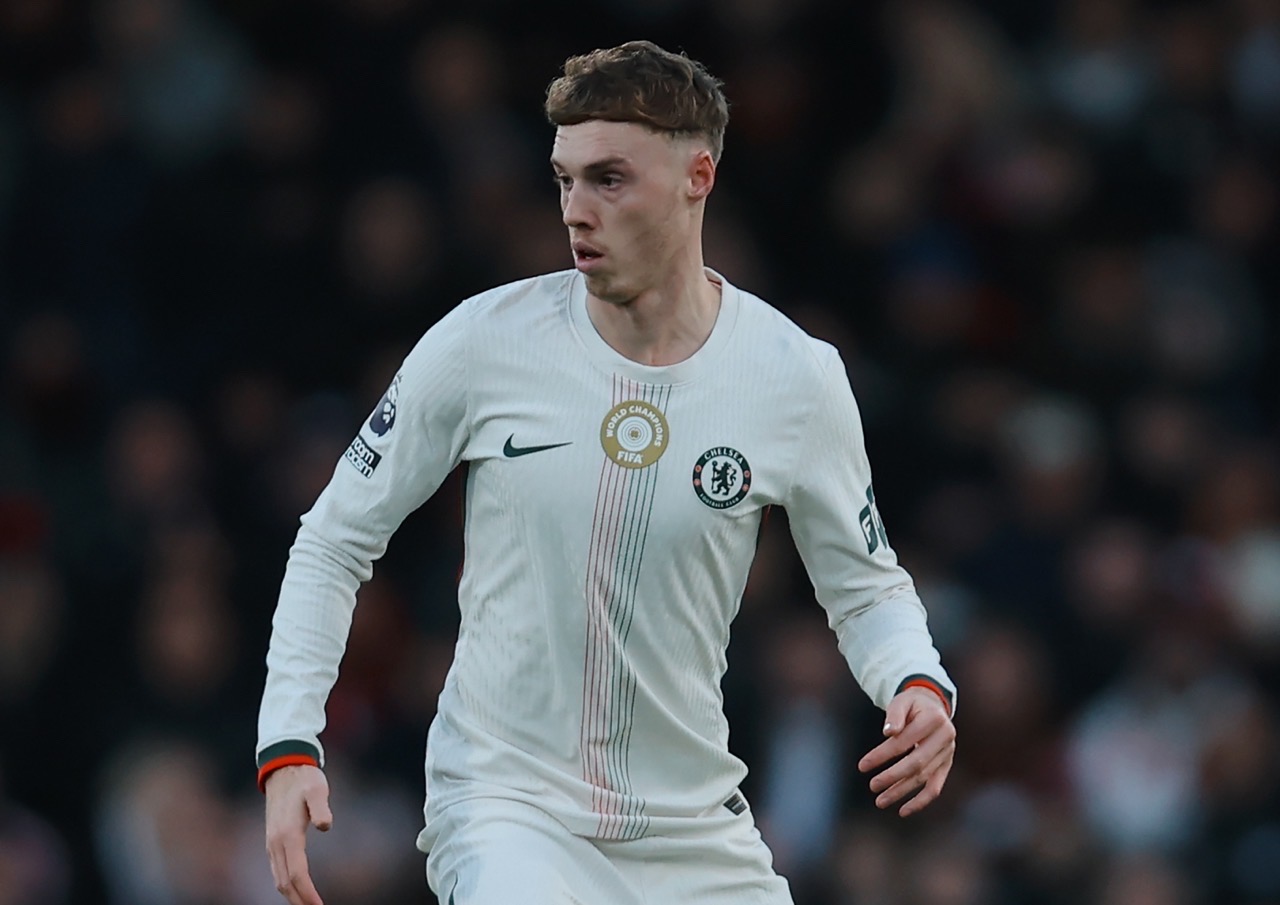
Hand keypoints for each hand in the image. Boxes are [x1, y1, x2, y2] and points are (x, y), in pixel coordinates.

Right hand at [264, 764, 331, 904]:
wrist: (283, 769)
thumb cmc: (304, 779)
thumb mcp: (317, 788)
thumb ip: (321, 807)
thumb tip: (326, 826)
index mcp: (287, 835)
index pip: (297, 873)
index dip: (308, 893)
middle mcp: (276, 843)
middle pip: (285, 882)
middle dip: (300, 900)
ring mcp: (271, 843)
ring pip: (278, 879)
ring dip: (292, 895)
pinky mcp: (272, 841)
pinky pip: (276, 870)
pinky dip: (285, 884)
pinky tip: (296, 889)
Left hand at [857, 687, 954, 816]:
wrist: (932, 706)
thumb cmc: (912, 705)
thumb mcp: (901, 701)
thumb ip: (895, 715)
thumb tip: (889, 732)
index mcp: (934, 719)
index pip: (904, 741)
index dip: (882, 754)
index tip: (862, 766)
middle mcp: (946, 737)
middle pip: (917, 763)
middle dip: (892, 776)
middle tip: (872, 786)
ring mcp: (948, 754)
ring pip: (924, 778)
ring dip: (901, 792)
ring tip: (880, 801)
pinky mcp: (946, 765)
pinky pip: (935, 788)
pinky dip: (920, 802)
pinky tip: (903, 811)